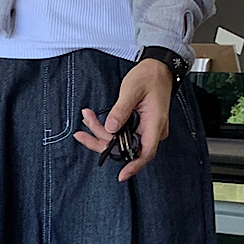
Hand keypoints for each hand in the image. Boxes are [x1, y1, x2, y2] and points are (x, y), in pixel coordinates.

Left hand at [73, 59, 172, 181]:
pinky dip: (107, 128)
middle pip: (126, 147)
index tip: (122, 176)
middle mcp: (152, 130)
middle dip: (102, 140)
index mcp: (155, 123)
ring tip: (86, 117)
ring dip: (101, 132)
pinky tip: (93, 119)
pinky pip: (122, 133)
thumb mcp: (132, 89)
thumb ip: (121, 109)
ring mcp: (146, 129)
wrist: (159, 68)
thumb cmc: (150, 76)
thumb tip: (110, 128)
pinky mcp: (139, 126)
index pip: (146, 152)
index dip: (133, 166)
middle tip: (84, 127)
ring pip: (120, 140)